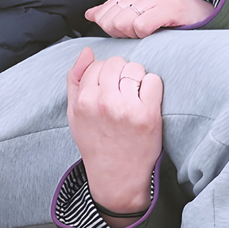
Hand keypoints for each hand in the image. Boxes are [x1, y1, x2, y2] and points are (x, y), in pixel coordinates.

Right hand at [68, 48, 164, 213]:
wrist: (117, 176)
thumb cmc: (96, 142)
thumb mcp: (75, 114)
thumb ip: (75, 80)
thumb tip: (87, 51)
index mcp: (83, 101)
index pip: (97, 65)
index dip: (105, 75)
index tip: (108, 90)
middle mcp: (103, 103)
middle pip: (117, 63)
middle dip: (121, 73)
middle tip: (123, 92)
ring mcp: (126, 109)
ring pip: (135, 68)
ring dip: (137, 79)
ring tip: (134, 97)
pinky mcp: (148, 115)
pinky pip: (154, 81)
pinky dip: (152, 88)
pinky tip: (146, 102)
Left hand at [86, 0, 211, 37]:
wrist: (204, 17)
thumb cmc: (171, 19)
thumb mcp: (141, 12)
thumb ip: (115, 12)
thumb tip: (90, 14)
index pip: (104, 12)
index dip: (112, 29)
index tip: (129, 32)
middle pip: (111, 19)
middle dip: (121, 34)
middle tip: (139, 35)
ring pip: (123, 24)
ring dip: (134, 36)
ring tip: (149, 33)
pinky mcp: (168, 6)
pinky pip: (141, 27)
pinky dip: (145, 36)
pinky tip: (156, 32)